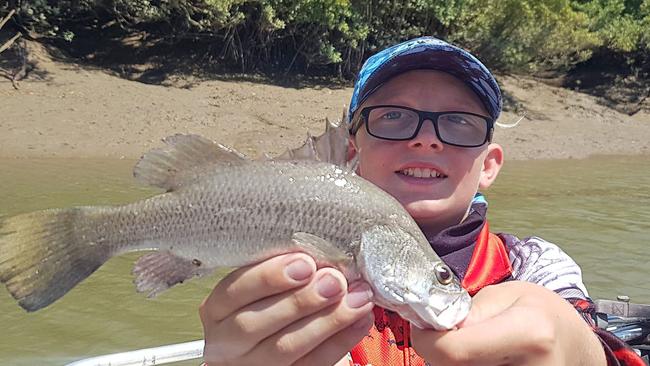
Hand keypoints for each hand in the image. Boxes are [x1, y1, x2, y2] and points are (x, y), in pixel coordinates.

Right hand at [199, 253, 374, 365]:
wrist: (261, 347)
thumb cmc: (264, 302)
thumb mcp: (259, 284)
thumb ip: (280, 271)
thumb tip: (320, 253)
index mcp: (218, 308)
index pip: (235, 291)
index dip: (269, 277)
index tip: (304, 262)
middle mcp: (227, 341)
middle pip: (256, 324)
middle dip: (301, 300)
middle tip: (335, 281)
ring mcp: (252, 364)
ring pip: (285, 348)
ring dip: (328, 320)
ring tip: (357, 298)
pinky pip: (312, 365)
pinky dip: (340, 341)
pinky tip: (360, 320)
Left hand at [410, 281, 605, 365]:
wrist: (576, 348)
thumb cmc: (544, 315)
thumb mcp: (508, 294)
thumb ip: (470, 310)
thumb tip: (435, 327)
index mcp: (529, 334)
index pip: (452, 351)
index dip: (426, 340)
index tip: (424, 329)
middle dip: (440, 352)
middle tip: (450, 335)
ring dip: (455, 362)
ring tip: (474, 346)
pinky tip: (482, 359)